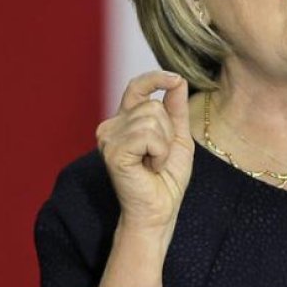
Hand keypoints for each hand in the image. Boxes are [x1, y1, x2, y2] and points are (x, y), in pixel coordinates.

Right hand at [96, 71, 193, 234]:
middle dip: (168, 131)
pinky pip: (148, 136)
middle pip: (153, 105)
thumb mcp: (177, 136)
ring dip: (164, 144)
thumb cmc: (166, 177)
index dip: (155, 78)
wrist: (159, 208)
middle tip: (158, 156)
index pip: (136, 87)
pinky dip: (159, 152)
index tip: (174, 78)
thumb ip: (175, 108)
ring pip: (152, 118)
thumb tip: (178, 79)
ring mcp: (108, 138)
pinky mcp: (113, 151)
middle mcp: (111, 126)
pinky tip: (150, 167)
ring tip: (153, 163)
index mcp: (125, 120)